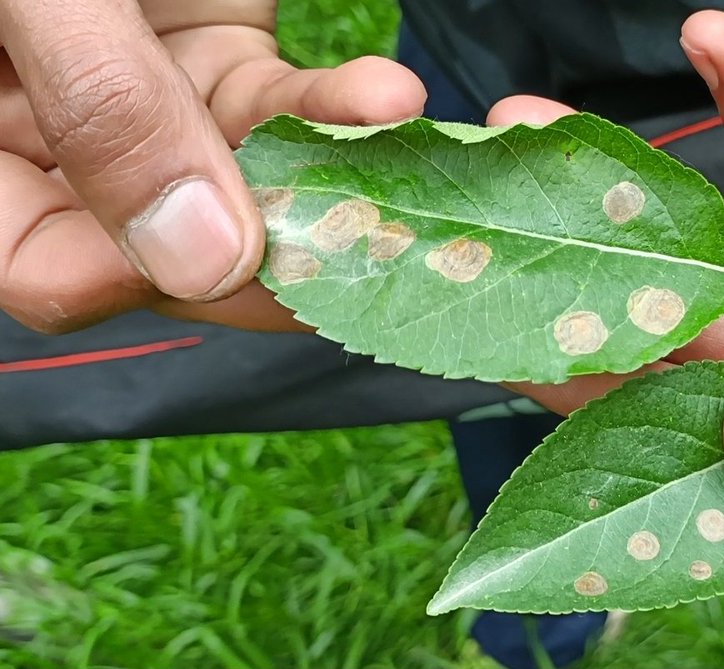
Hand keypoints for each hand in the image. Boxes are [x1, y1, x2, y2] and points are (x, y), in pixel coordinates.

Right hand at [0, 0, 424, 332]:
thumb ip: (101, 105)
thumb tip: (202, 261)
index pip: (45, 262)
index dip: (124, 275)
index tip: (228, 265)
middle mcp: (57, 136)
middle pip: (163, 241)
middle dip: (270, 244)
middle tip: (359, 241)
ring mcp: (146, 100)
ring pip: (241, 181)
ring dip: (329, 173)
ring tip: (393, 129)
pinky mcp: (216, 53)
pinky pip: (278, 110)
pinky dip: (334, 109)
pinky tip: (383, 95)